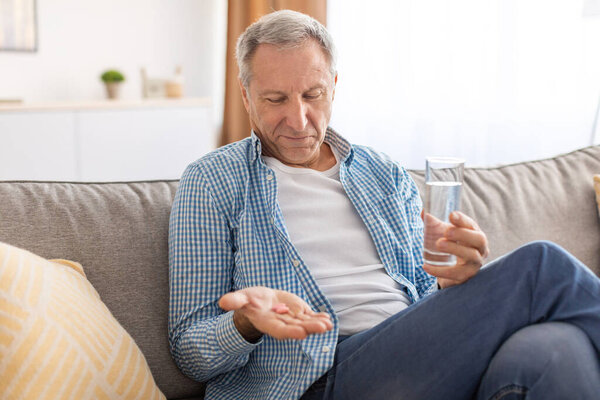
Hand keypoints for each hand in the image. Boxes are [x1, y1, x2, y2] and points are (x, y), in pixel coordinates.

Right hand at [218, 286, 332, 340]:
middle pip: (296, 327)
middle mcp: (282, 323)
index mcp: (268, 322)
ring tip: (328, 324)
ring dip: (317, 324)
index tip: (301, 333)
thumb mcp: (241, 298)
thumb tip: (222, 302)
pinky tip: (327, 318)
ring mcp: (292, 318)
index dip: (290, 331)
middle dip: (309, 328)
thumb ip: (235, 301)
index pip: (280, 330)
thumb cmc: (249, 301)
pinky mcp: (299, 313)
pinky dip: (319, 317)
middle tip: (322, 328)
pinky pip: (310, 316)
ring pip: (306, 323)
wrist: (260, 301)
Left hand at [422, 211, 488, 288]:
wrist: (448, 272)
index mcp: (474, 234)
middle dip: (463, 234)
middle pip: (479, 240)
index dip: (462, 220)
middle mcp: (479, 249)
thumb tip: (424, 212)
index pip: (472, 225)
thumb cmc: (449, 246)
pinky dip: (439, 270)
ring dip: (455, 249)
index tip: (452, 215)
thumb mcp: (442, 233)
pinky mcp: (465, 277)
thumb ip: (433, 223)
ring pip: (471, 256)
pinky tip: (425, 266)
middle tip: (447, 231)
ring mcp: (474, 264)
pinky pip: (454, 274)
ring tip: (438, 244)